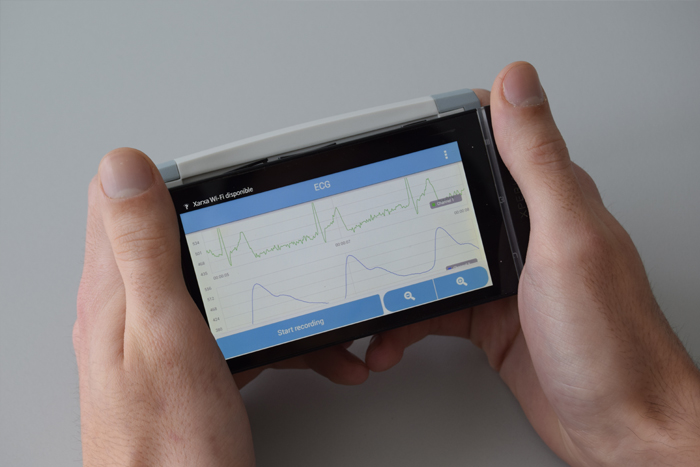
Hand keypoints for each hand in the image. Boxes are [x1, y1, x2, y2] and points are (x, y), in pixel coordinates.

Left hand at [74, 149, 366, 464]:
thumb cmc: (168, 446)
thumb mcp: (162, 331)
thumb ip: (142, 248)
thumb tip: (124, 168)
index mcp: (117, 290)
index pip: (125, 200)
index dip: (174, 176)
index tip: (228, 174)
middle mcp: (133, 310)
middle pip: (187, 242)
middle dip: (245, 236)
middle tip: (289, 243)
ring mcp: (164, 340)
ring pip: (223, 288)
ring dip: (274, 292)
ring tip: (316, 310)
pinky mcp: (192, 368)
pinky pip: (238, 331)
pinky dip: (277, 335)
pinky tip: (309, 351)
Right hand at [364, 62, 699, 465]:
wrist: (620, 426)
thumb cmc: (611, 341)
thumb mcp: (567, 239)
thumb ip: (538, 163)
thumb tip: (517, 83)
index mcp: (549, 201)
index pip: (494, 141)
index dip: (448, 130)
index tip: (401, 137)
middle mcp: (528, 234)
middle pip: (450, 202)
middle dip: (403, 211)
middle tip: (368, 223)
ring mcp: (507, 278)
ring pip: (434, 258)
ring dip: (397, 277)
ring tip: (371, 294)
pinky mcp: (491, 318)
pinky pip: (435, 307)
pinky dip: (406, 323)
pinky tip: (392, 338)